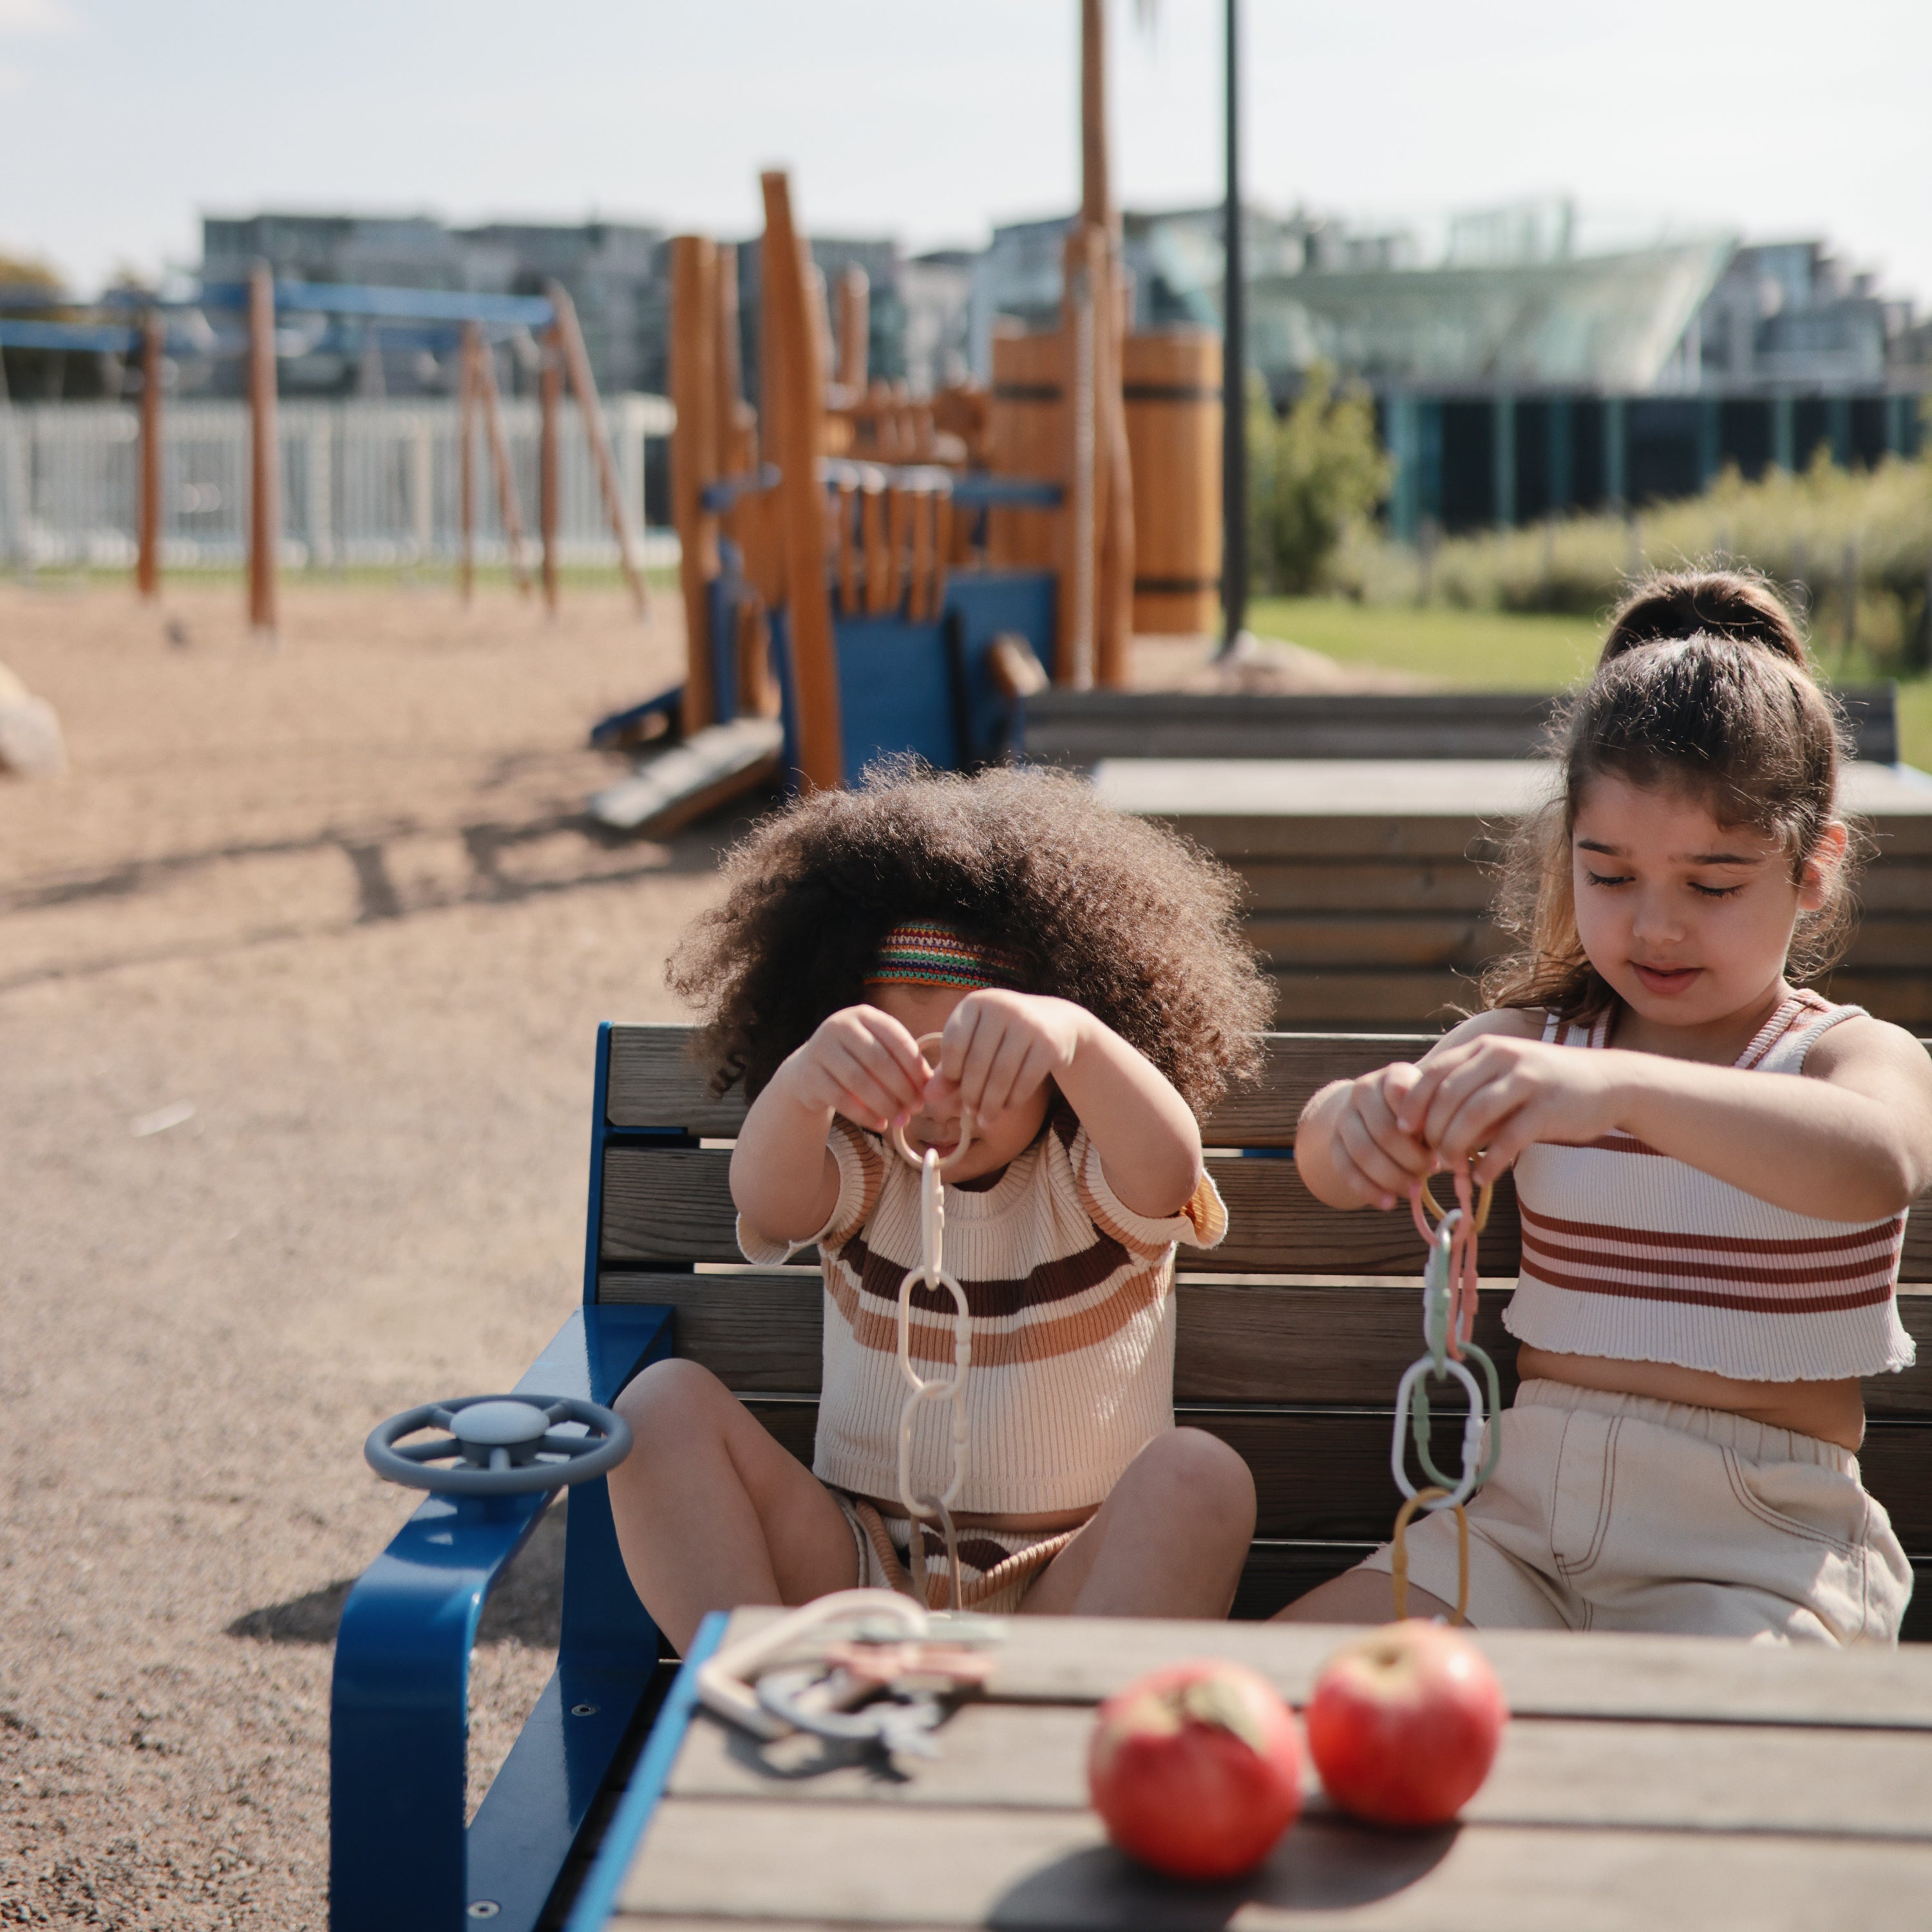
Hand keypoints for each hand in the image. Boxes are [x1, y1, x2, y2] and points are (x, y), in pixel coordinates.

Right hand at [782, 1005, 930, 1133]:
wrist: (808, 1071)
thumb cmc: (856, 1061)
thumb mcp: (878, 1051)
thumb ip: (903, 1061)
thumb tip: (931, 1085)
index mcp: (864, 1015)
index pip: (896, 1039)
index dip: (915, 1067)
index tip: (928, 1090)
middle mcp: (839, 1026)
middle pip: (878, 1060)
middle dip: (902, 1088)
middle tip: (916, 1108)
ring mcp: (820, 1049)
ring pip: (859, 1081)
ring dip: (885, 1104)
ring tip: (901, 1120)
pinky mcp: (809, 1075)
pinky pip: (842, 1099)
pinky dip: (865, 1115)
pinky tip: (880, 1125)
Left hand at [925, 990, 1084, 1126]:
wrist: (1056, 1022)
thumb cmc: (1003, 1036)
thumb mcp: (975, 1044)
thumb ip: (950, 1069)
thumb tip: (928, 1096)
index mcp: (976, 1002)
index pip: (953, 1043)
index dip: (949, 1071)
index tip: (953, 1086)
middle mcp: (1002, 1007)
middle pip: (977, 1063)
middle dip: (971, 1094)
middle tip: (970, 1112)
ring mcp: (1028, 1024)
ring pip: (1001, 1075)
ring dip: (991, 1103)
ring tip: (986, 1119)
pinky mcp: (1049, 1044)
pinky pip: (1025, 1081)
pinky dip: (1013, 1099)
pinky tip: (1008, 1106)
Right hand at [1318, 1062, 1435, 1209]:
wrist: (1381, 1117)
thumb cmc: (1421, 1116)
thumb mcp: (1435, 1109)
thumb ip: (1442, 1122)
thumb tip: (1454, 1156)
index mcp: (1392, 1076)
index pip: (1401, 1094)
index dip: (1420, 1122)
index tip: (1437, 1142)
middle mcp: (1362, 1091)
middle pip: (1383, 1130)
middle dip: (1410, 1157)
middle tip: (1432, 1170)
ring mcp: (1344, 1117)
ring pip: (1363, 1152)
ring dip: (1391, 1176)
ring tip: (1414, 1190)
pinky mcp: (1333, 1144)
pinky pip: (1345, 1169)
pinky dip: (1368, 1190)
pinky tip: (1388, 1203)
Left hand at [1396, 1036, 1620, 1183]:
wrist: (1607, 1083)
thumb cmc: (1543, 1087)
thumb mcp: (1501, 1078)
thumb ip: (1468, 1095)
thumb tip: (1426, 1130)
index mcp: (1485, 1048)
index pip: (1434, 1073)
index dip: (1413, 1103)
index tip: (1403, 1129)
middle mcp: (1502, 1057)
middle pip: (1448, 1096)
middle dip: (1433, 1130)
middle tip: (1431, 1155)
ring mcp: (1527, 1080)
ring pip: (1473, 1115)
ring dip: (1456, 1145)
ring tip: (1451, 1166)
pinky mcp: (1548, 1108)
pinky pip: (1508, 1138)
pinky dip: (1489, 1161)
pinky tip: (1482, 1176)